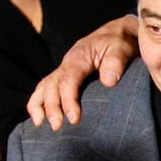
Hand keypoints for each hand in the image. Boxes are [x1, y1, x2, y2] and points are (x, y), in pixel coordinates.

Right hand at [26, 14, 138, 129]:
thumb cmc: (120, 41)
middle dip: (52, 107)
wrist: (119, 32)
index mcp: (79, 57)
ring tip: (41, 125)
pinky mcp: (66, 75)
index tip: (74, 119)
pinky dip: (39, 101)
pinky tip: (39, 117)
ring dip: (40, 106)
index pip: (68, 81)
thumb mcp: (122, 47)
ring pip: (44, 87)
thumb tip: (107, 81)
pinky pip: (46, 87)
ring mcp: (65, 69)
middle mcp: (67, 63)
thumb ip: (115, 62)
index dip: (68, 100)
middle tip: (58, 127)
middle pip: (51, 86)